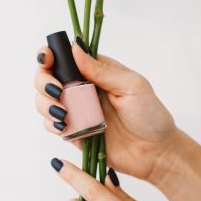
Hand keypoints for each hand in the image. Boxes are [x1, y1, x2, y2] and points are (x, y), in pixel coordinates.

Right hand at [35, 40, 176, 183]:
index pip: (65, 57)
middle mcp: (82, 88)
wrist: (156, 153)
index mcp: (96, 71)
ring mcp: (77, 110)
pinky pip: (51, 125)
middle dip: (44, 82)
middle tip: (58, 92)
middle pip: (46, 77)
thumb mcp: (132, 86)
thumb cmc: (150, 116)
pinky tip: (65, 126)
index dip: (50, 55)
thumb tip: (75, 48)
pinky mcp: (74, 132)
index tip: (48, 60)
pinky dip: (51, 124)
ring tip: (64, 113)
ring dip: (46, 104)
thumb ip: (101, 70)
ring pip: (44, 101)